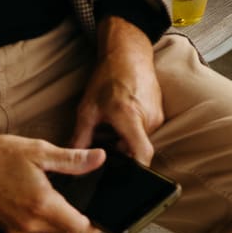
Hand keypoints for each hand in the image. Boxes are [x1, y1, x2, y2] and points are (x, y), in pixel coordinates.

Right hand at [0, 127, 102, 232]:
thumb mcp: (39, 151)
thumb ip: (73, 160)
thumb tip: (98, 159)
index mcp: (42, 205)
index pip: (79, 228)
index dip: (95, 225)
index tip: (102, 216)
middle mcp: (28, 224)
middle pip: (65, 231)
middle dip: (77, 219)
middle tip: (83, 200)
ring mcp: (15, 229)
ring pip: (48, 231)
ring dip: (58, 218)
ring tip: (60, 196)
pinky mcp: (3, 228)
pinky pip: (31, 229)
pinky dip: (40, 218)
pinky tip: (37, 198)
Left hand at [71, 16, 163, 165]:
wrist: (128, 54)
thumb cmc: (108, 78)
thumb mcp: (87, 109)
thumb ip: (80, 138)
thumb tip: (72, 160)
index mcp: (130, 118)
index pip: (142, 155)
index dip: (135, 170)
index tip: (123, 177)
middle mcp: (148, 119)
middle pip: (135, 150)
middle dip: (119, 150)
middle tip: (103, 137)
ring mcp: (156, 115)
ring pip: (139, 139)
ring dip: (124, 138)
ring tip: (111, 122)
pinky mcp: (158, 111)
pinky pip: (144, 129)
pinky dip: (131, 128)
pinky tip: (120, 115)